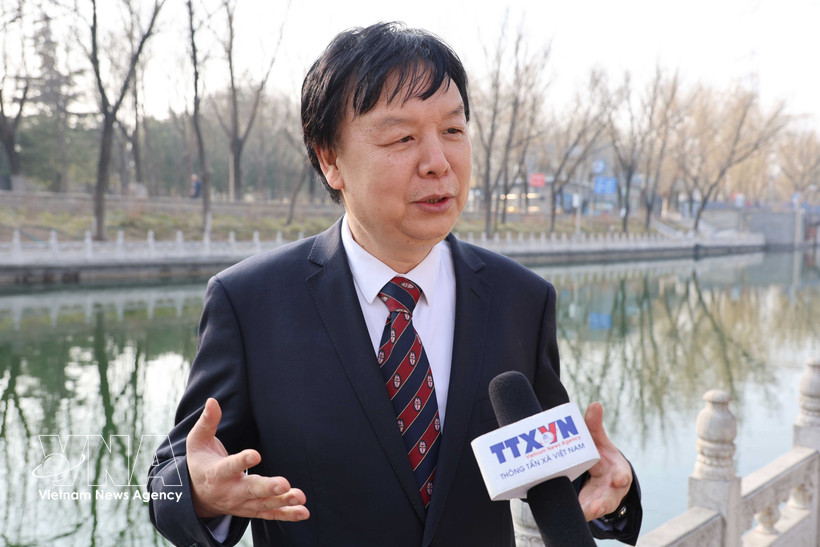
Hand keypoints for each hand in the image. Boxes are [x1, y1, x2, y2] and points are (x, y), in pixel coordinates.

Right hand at [186, 398, 309, 521]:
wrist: (196, 496)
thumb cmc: (201, 462)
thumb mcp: (198, 441)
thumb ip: (207, 422)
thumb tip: (212, 401)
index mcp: (216, 473)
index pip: (229, 467)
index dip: (242, 461)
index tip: (255, 455)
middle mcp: (230, 491)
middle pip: (250, 490)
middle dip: (267, 488)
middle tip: (284, 484)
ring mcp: (242, 504)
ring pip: (263, 504)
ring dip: (282, 502)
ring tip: (299, 497)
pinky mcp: (252, 510)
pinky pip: (270, 514)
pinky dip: (287, 515)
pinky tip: (304, 512)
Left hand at [578, 402, 631, 521]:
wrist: (603, 477)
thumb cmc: (602, 457)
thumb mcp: (600, 442)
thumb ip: (595, 426)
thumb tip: (595, 404)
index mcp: (618, 470)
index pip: (622, 474)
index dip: (621, 476)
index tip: (619, 478)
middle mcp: (612, 489)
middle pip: (610, 497)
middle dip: (603, 502)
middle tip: (595, 506)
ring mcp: (601, 500)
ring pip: (598, 508)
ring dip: (590, 511)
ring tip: (582, 513)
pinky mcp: (590, 507)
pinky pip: (585, 513)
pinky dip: (580, 514)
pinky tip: (571, 514)